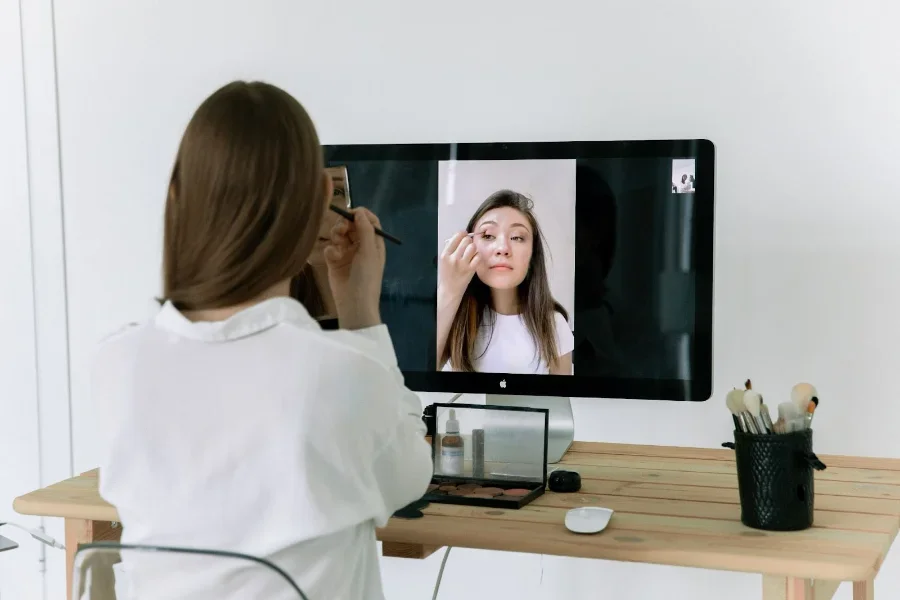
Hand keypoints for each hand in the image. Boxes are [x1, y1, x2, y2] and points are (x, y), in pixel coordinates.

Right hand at [324, 208, 385, 329]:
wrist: (354, 303)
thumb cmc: (366, 277)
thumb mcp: (369, 252)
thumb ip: (365, 230)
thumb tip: (360, 211)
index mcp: (374, 243)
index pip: (370, 222)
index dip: (361, 215)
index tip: (351, 212)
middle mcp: (361, 246)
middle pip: (352, 226)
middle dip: (345, 224)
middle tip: (341, 229)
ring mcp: (347, 253)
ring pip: (339, 234)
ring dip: (336, 235)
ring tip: (337, 243)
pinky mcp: (334, 261)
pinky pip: (330, 248)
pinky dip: (330, 250)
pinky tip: (333, 257)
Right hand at [438, 231, 479, 301]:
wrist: (450, 290)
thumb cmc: (447, 274)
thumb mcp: (443, 260)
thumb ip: (451, 248)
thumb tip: (461, 235)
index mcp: (445, 254)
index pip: (457, 236)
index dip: (463, 234)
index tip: (464, 236)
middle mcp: (454, 258)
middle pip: (466, 240)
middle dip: (468, 241)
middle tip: (467, 246)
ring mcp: (463, 264)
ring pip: (473, 247)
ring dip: (473, 248)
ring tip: (471, 253)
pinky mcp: (471, 269)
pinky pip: (478, 256)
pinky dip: (477, 256)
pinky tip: (474, 259)